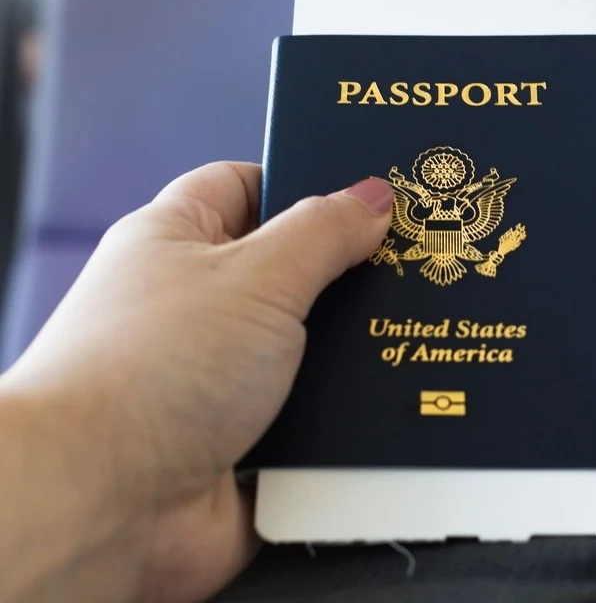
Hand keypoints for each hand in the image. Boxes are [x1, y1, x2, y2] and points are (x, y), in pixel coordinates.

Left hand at [0, 163, 392, 602]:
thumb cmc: (150, 372)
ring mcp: (214, 372)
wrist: (98, 507)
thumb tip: (373, 199)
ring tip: (403, 333)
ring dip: (341, 351)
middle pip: (283, 266)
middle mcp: (192, 302)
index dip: (302, 181)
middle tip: (404, 265)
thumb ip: (323, 232)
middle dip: (339, 272)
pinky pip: (305, 409)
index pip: (244, 185)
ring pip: (301, 343)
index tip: (363, 192)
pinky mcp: (237, 435)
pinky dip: (336, 411)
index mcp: (178, 240)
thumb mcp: (257, 277)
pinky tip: (381, 400)